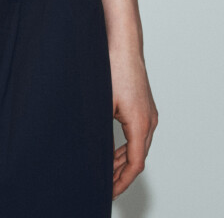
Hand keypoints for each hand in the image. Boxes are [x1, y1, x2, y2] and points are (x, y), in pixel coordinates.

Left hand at [109, 46, 158, 199]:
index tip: (109, 192)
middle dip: (121, 175)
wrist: (121, 42)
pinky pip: (137, 133)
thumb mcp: (100, 102)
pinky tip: (112, 150)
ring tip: (106, 173)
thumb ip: (97, 128)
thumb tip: (85, 147)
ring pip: (139, 145)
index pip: (135, 164)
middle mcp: (149, 120)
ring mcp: (148, 112)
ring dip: (123, 160)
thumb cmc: (111, 66)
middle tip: (105, 186)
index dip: (122, 182)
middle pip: (137, 157)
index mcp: (140, 123)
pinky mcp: (143, 105)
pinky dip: (126, 146)